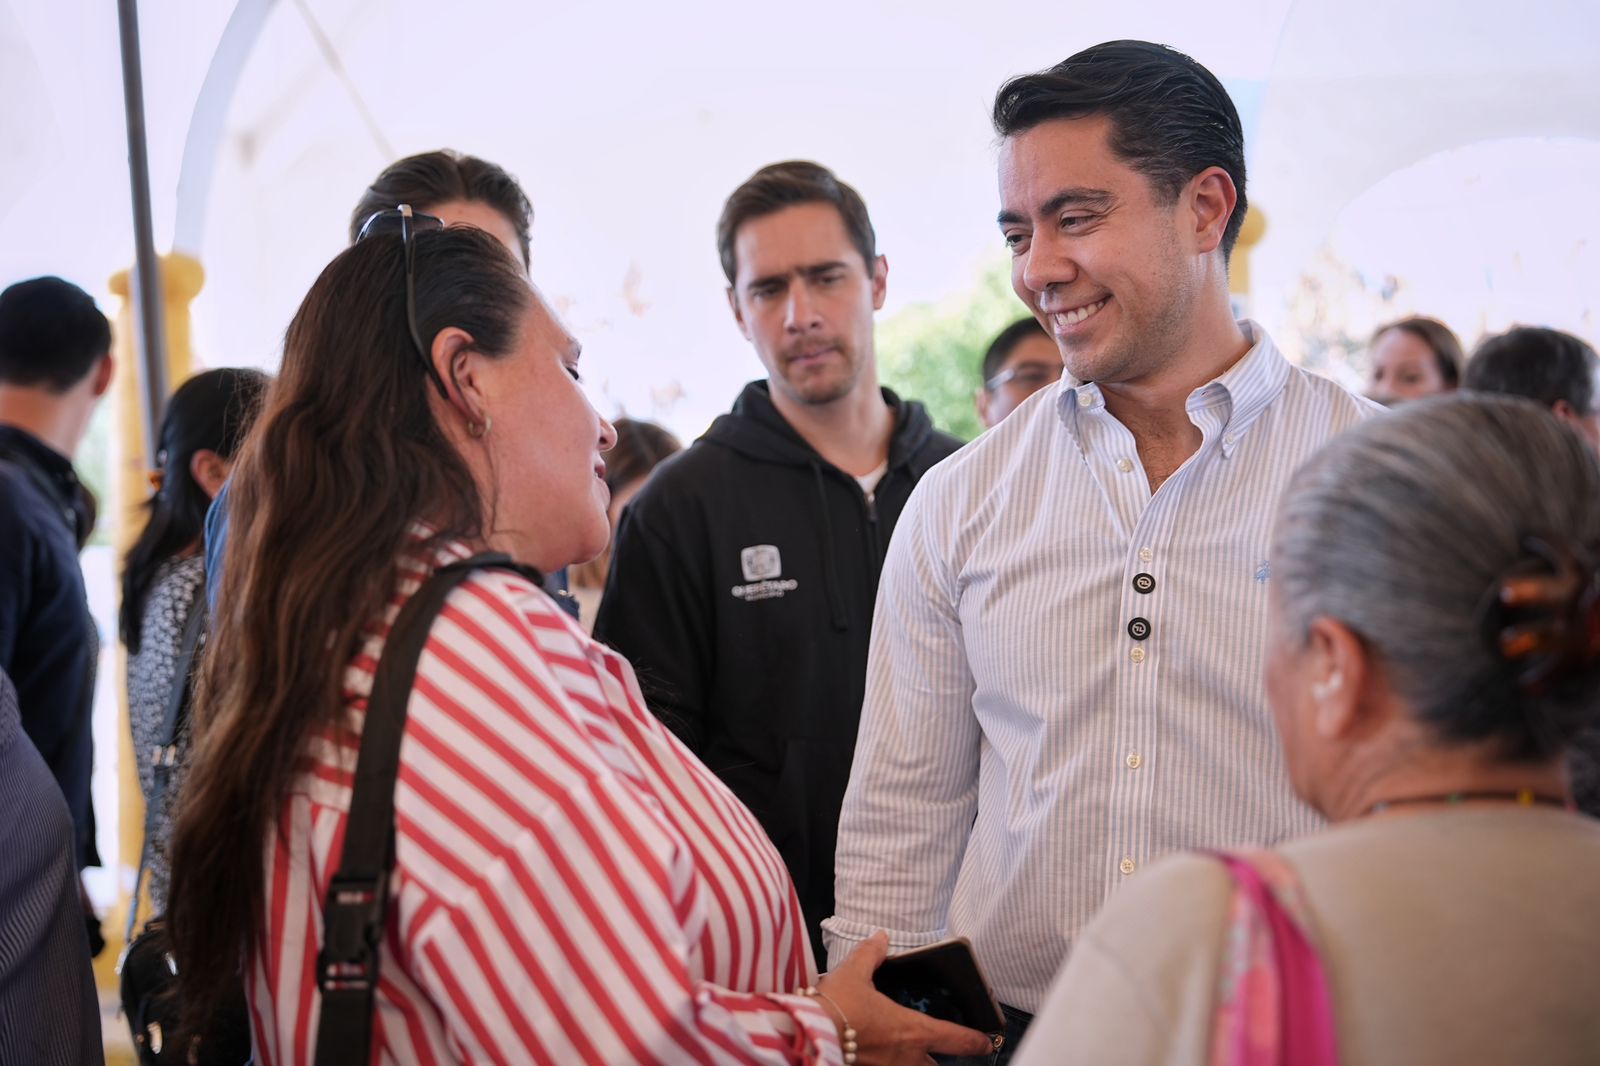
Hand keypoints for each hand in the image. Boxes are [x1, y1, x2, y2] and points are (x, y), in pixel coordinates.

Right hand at [815, 931, 994, 1064]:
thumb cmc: (835, 1006)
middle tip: (940, 1052)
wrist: (807, 1034)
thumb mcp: (855, 973)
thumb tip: (880, 937)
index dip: (977, 1041)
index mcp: (912, 1030)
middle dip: (939, 1060)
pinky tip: (879, 1056)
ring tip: (909, 1054)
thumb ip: (871, 955)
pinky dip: (888, 1063)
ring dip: (915, 1064)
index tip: (986, 1042)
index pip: (957, 1040)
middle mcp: (906, 1058)